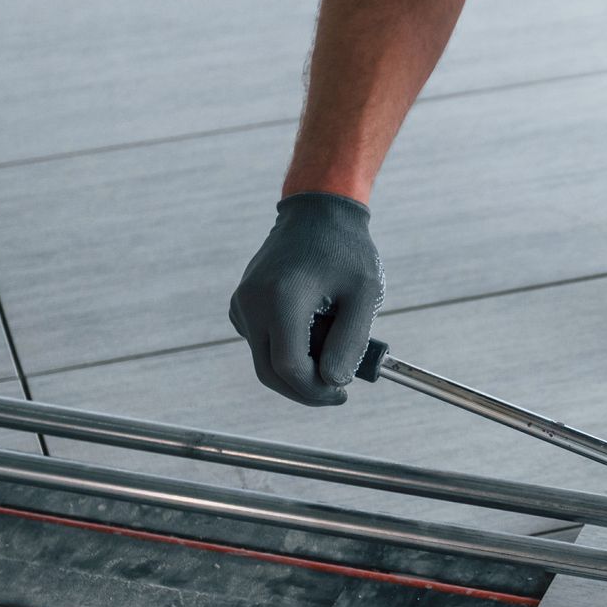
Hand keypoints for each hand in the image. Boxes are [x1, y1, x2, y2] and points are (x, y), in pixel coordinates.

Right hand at [229, 192, 384, 405]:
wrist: (319, 213)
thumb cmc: (346, 251)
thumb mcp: (364, 295)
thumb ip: (350, 341)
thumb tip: (333, 382)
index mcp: (280, 300)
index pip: (289, 368)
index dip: (316, 391)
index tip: (343, 393)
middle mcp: (251, 304)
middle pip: (270, 372)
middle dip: (305, 389)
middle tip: (338, 390)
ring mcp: (242, 304)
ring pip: (265, 360)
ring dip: (298, 368)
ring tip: (333, 341)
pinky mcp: (242, 306)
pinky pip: (263, 343)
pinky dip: (288, 349)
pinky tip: (316, 329)